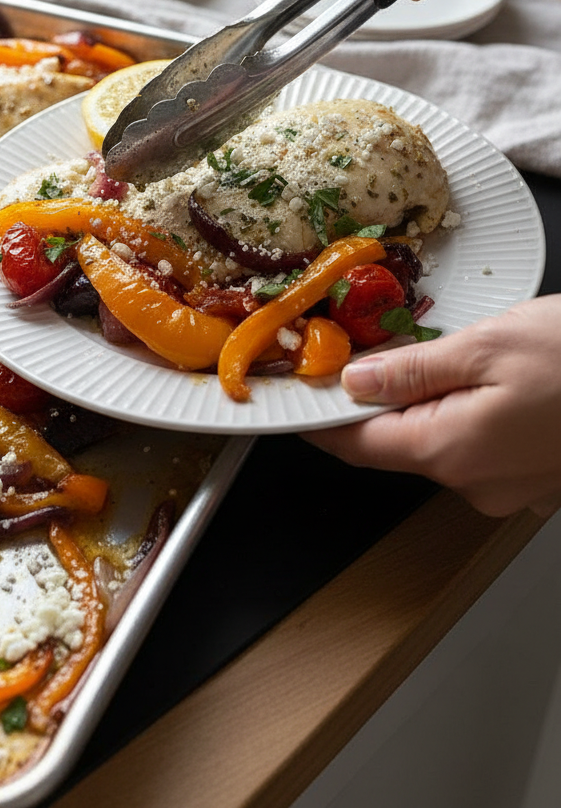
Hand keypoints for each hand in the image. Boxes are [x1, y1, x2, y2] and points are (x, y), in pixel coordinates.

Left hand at [302, 296, 560, 518]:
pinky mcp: (535, 478)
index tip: (299, 399)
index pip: (359, 445)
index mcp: (451, 451)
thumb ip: (415, 368)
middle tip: (374, 351)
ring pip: (444, 443)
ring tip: (452, 356)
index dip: (323, 421)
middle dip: (382, 400)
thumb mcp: (487, 346)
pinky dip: (471, 415)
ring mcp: (510, 488)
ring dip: (433, 404)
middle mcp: (476, 484)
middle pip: (400, 442)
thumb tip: (357, 381)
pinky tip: (492, 381)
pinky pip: (482, 447)